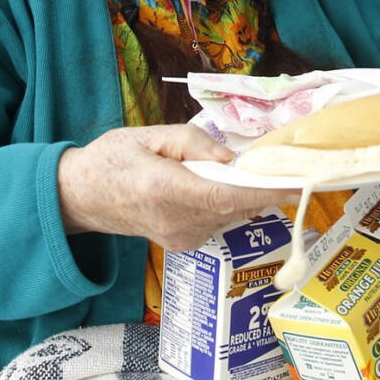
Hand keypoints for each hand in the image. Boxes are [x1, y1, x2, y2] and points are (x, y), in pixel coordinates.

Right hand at [57, 124, 299, 251]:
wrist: (81, 196)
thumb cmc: (113, 159)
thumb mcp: (149, 135)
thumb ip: (193, 143)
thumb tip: (232, 158)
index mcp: (166, 191)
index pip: (226, 196)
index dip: (266, 191)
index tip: (298, 183)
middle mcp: (177, 222)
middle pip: (236, 205)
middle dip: (264, 186)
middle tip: (293, 166)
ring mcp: (181, 239)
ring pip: (231, 214)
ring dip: (247, 193)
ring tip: (259, 170)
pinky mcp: (184, 244)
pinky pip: (220, 220)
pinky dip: (230, 202)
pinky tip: (226, 184)